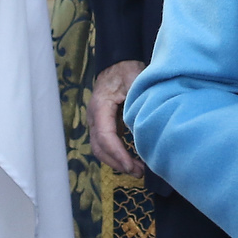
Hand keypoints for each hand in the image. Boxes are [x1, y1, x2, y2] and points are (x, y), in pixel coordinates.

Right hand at [91, 59, 146, 177]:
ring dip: (117, 162)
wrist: (118, 64)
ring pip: (101, 149)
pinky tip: (132, 162)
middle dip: (117, 163)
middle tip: (139, 173)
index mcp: (100, 106)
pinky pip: (106, 145)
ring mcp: (97, 122)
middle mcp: (95, 117)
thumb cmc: (127, 71)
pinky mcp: (104, 125)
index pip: (105, 136)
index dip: (117, 153)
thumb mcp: (135, 81)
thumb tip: (142, 125)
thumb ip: (137, 101)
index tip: (131, 165)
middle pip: (100, 147)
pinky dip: (117, 156)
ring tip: (138, 171)